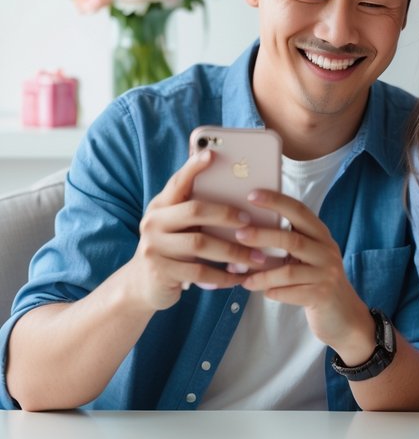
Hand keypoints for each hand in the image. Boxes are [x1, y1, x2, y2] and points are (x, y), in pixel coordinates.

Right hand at [126, 150, 265, 311]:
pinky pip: (199, 272)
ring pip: (200, 244)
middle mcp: (153, 221)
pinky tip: (239, 277)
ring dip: (233, 251)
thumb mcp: (178, 224)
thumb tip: (236, 189)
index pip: (178, 181)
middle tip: (250, 220)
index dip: (193, 167)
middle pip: (194, 210)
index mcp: (161, 204)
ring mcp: (154, 247)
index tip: (212, 154)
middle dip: (226, 214)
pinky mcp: (161, 272)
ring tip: (257, 256)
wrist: (142, 284)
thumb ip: (196, 208)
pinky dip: (223, 275)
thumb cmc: (173, 246)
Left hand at [235, 190, 375, 359]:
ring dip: (262, 274)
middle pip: (293, 239)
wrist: (343, 316)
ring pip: (288, 271)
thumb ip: (289, 242)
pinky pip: (291, 292)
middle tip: (239, 235)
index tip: (252, 195)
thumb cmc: (316, 280)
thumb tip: (247, 231)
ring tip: (243, 277)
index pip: (300, 211)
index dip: (277, 201)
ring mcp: (326, 274)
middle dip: (263, 236)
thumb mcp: (308, 256)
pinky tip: (261, 292)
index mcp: (321, 235)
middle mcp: (327, 251)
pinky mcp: (322, 296)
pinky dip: (273, 291)